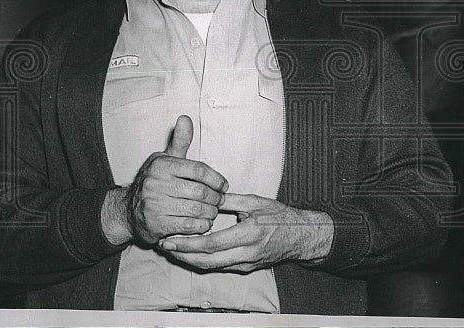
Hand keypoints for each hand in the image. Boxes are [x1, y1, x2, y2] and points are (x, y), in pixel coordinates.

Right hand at [102, 116, 227, 245]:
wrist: (128, 211)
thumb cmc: (154, 181)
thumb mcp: (165, 158)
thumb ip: (180, 141)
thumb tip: (185, 118)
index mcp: (162, 165)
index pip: (199, 170)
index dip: (217, 179)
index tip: (223, 185)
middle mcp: (156, 184)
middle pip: (200, 192)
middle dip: (215, 198)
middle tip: (219, 200)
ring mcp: (154, 206)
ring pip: (195, 210)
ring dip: (210, 213)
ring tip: (212, 211)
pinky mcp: (156, 225)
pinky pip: (188, 227)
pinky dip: (201, 226)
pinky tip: (203, 223)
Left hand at [159, 193, 333, 272]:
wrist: (300, 237)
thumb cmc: (280, 216)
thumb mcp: (257, 202)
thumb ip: (231, 200)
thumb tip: (208, 195)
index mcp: (248, 234)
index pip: (212, 244)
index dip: (188, 244)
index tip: (170, 239)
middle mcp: (245, 253)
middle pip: (206, 261)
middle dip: (182, 255)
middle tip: (163, 245)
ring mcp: (244, 264)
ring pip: (210, 267)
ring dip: (189, 259)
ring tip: (172, 248)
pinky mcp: (244, 268)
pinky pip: (218, 266)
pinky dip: (202, 260)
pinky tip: (191, 251)